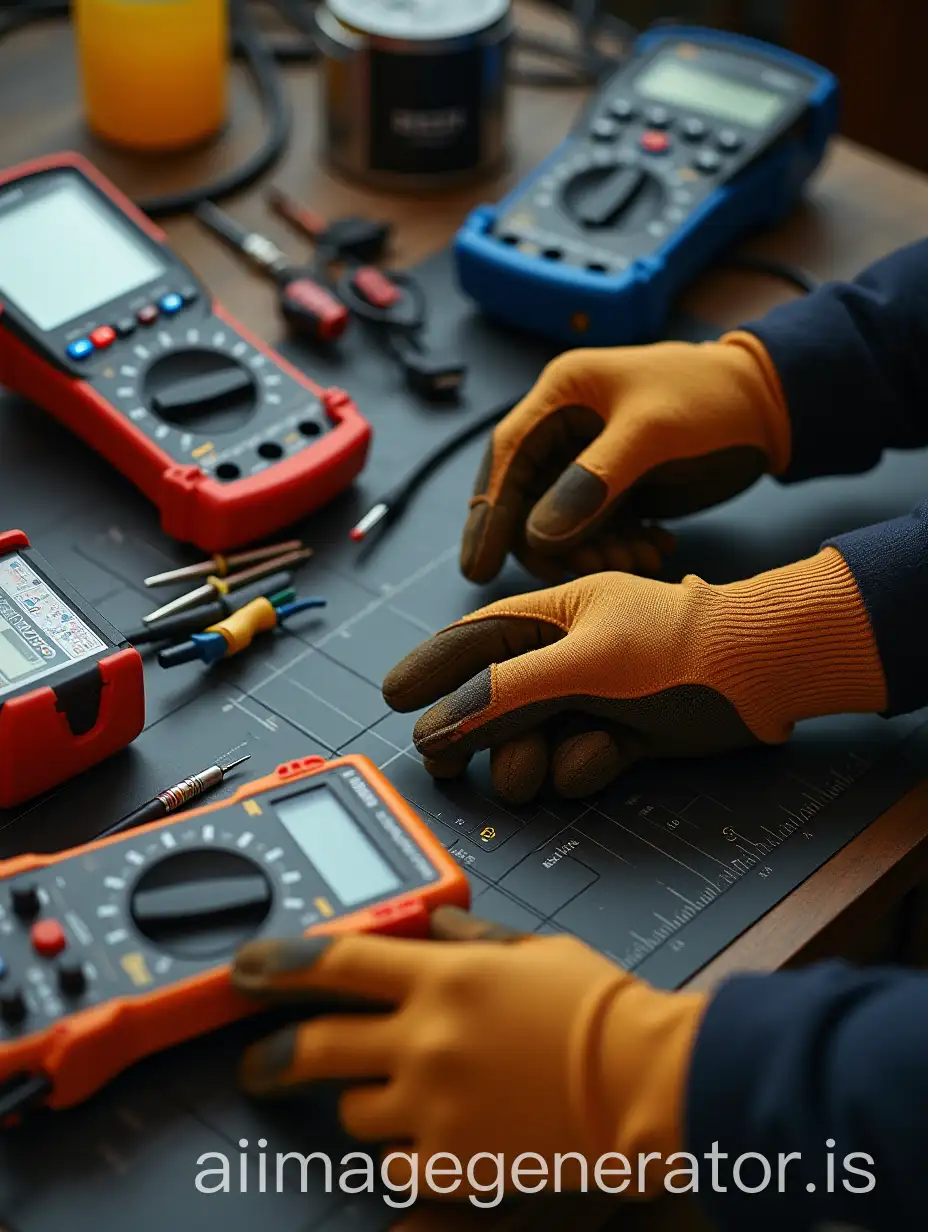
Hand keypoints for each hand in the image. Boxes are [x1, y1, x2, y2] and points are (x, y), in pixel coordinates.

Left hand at [232, 908, 705, 1200]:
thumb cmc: (595, 1005)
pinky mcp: (451, 1163)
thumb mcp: (530, 949)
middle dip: (272, 1059)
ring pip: (352, 1114)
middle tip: (259, 1066)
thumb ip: (468, 938)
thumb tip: (431, 926)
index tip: (244, 971)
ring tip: (400, 1096)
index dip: (278, 965)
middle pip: (315, 1047)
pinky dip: (405, 1150)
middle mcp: (428, 1039)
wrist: (645, 1079)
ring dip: (362, 1102)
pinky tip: (438, 1133)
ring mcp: (435, 1106)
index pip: (337, 963)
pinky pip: (395, 1165)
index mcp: (445, 976)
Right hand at [384, 550, 885, 802]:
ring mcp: (601, 694)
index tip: (393, 695)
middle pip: (500, 696)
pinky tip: (601, 760)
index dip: (433, 667)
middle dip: (474, 732)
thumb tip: (439, 724)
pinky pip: (583, 756)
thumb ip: (507, 691)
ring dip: (529, 759)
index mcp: (558, 612)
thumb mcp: (583, 661)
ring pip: (538, 735)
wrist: (766, 674)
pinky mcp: (628, 732)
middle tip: (442, 766)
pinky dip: (586, 765)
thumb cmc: (676, 647)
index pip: (477, 638)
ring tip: (528, 779)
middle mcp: (573, 652)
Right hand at [461, 334, 790, 582]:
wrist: (772, 405)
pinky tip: (656, 547)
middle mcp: (565, 426)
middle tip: (599, 568)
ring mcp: (588, 459)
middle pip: (526, 500)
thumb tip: (536, 536)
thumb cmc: (712, 401)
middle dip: (555, 544)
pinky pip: (594, 530)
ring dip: (593, 552)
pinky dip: (617, 547)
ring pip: (560, 524)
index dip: (488, 515)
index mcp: (563, 395)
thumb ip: (594, 482)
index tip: (478, 568)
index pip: (506, 459)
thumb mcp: (654, 434)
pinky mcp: (614, 486)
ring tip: (643, 556)